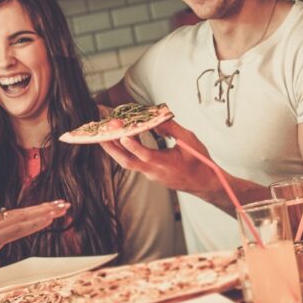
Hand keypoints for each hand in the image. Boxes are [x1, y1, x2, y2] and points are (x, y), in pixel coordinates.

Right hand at [0, 201, 69, 279]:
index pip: (7, 217)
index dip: (26, 214)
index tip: (40, 211)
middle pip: (19, 213)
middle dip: (42, 209)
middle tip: (61, 203)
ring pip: (23, 217)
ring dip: (45, 212)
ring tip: (62, 207)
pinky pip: (19, 228)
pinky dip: (36, 222)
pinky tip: (49, 219)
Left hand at [98, 119, 219, 197]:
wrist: (203, 183)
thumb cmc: (199, 162)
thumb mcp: (189, 140)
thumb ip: (172, 129)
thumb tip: (157, 119)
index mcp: (164, 163)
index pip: (145, 155)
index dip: (133, 145)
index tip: (123, 136)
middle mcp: (153, 170)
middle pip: (127, 162)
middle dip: (112, 149)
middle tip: (100, 135)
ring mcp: (150, 174)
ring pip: (128, 162)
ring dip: (116, 149)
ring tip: (105, 135)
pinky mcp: (151, 174)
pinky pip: (135, 162)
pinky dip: (127, 150)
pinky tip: (124, 138)